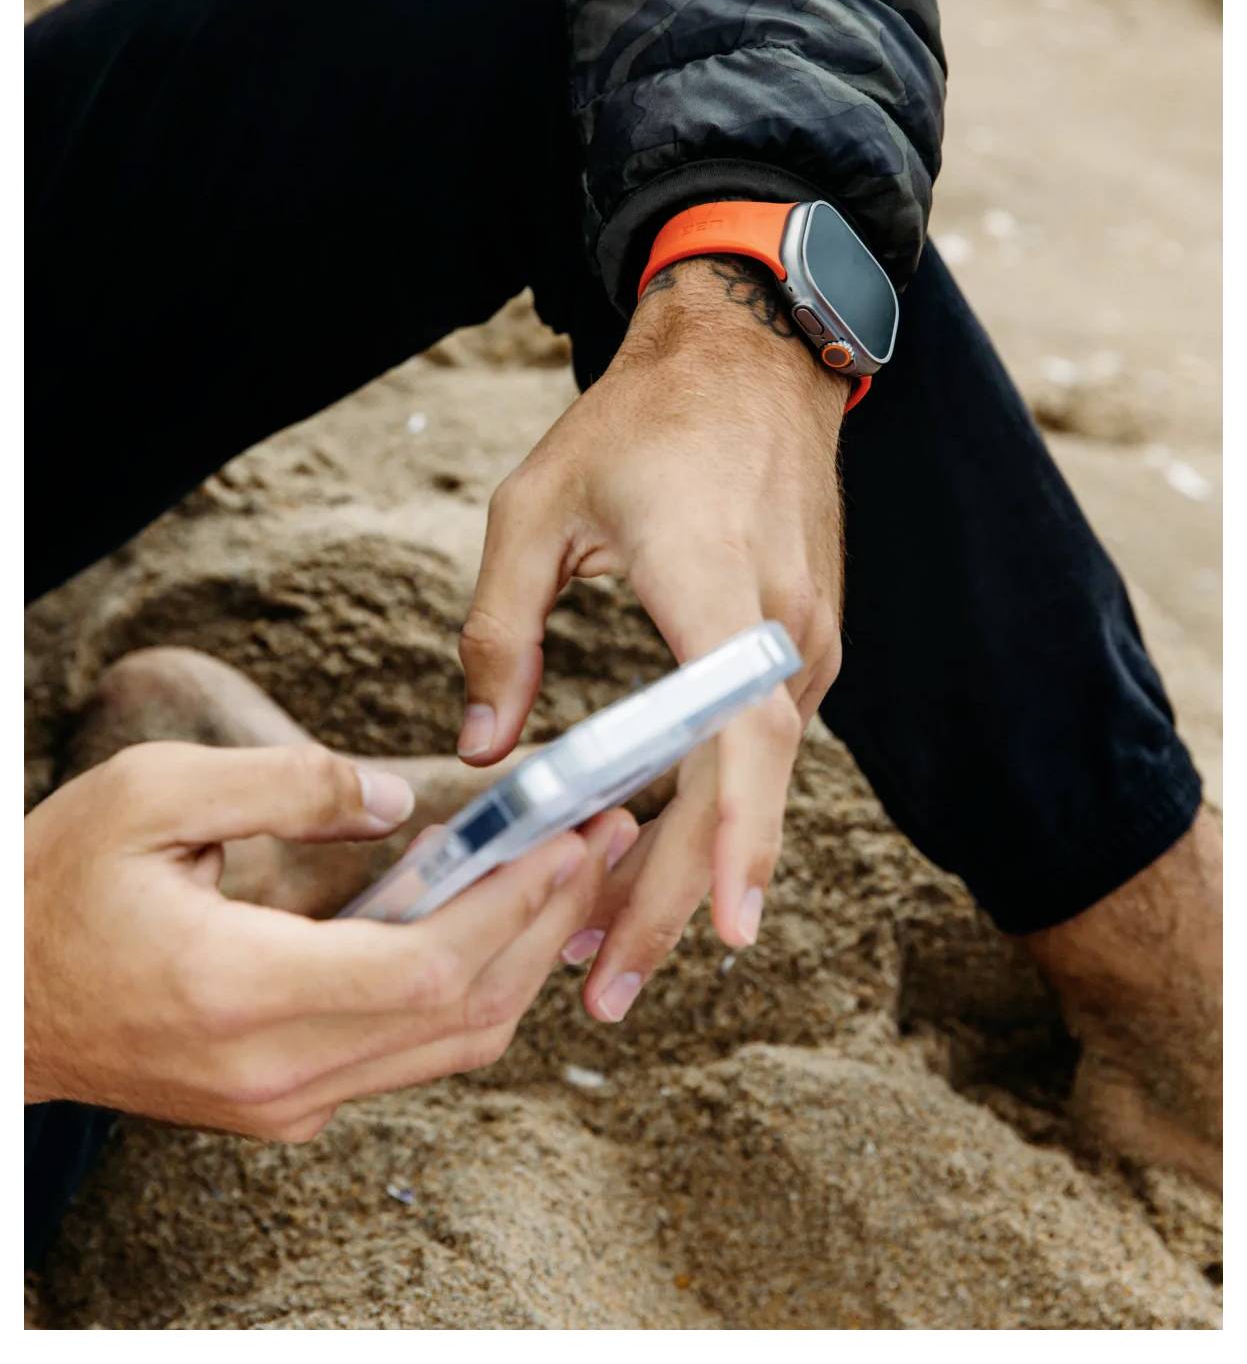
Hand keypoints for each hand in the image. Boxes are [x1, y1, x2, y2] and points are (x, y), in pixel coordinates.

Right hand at [25, 741, 636, 1137]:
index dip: (519, 901)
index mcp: (244, 991)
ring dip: (525, 961)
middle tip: (603, 840)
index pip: (432, 964)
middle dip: (549, 923)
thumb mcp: (153, 795)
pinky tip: (501, 925)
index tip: (576, 833)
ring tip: (574, 874)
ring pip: (450, 1047)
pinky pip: (410, 1055)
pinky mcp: (284, 1105)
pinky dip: (473, 992)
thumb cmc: (58, 889)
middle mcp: (277, 1071)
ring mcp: (283, 1102)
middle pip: (464, 1015)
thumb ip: (285, 784)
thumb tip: (399, 803)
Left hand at [457, 252, 846, 1022]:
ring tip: (610, 941)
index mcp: (714, 586)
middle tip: (610, 991)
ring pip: (755, 778)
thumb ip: (500, 631)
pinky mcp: (806, 639)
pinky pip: (762, 743)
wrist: (751, 357)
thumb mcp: (536, 508)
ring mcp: (807, 636)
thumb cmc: (639, 424)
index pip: (738, 732)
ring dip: (690, 861)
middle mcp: (781, 626)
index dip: (732, 835)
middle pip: (746, 788)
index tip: (719, 928)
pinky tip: (656, 848)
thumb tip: (483, 752)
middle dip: (683, 897)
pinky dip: (713, 806)